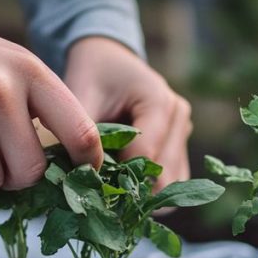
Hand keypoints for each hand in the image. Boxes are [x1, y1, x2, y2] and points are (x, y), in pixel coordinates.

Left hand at [64, 37, 191, 189]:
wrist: (109, 60)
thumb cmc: (93, 75)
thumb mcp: (81, 96)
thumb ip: (80, 134)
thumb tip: (74, 175)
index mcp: (159, 101)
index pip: (145, 156)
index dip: (119, 178)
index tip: (91, 190)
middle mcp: (179, 117)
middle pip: (165, 174)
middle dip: (132, 190)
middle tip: (100, 198)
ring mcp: (183, 131)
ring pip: (172, 182)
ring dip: (143, 192)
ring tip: (111, 192)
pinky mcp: (180, 144)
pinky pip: (171, 178)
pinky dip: (149, 188)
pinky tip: (123, 186)